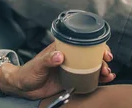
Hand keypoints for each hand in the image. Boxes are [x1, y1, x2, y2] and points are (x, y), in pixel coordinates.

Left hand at [0, 43, 115, 99]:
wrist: (24, 87)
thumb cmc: (29, 71)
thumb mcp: (38, 65)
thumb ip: (48, 60)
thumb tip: (59, 56)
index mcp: (62, 49)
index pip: (81, 43)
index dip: (95, 45)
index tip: (103, 51)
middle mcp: (69, 58)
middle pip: (89, 55)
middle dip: (101, 58)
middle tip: (107, 63)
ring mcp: (71, 69)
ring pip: (91, 67)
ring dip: (102, 69)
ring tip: (108, 74)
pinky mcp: (71, 81)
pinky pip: (87, 79)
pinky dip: (97, 79)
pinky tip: (105, 80)